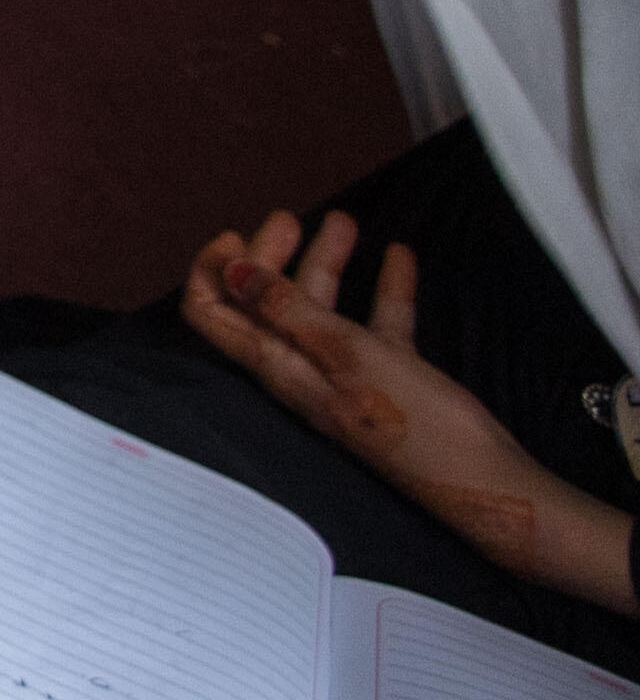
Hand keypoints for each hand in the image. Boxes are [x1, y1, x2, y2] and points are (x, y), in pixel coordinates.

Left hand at [183, 208, 637, 610]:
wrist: (488, 483)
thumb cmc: (414, 421)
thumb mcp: (345, 353)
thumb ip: (286, 310)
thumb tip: (229, 272)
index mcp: (279, 369)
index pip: (213, 317)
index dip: (212, 273)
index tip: (235, 236)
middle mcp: (303, 373)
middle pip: (265, 305)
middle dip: (271, 256)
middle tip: (291, 216)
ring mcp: (347, 377)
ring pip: (322, 310)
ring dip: (328, 263)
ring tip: (347, 220)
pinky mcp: (390, 381)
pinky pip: (377, 327)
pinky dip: (385, 290)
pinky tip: (401, 256)